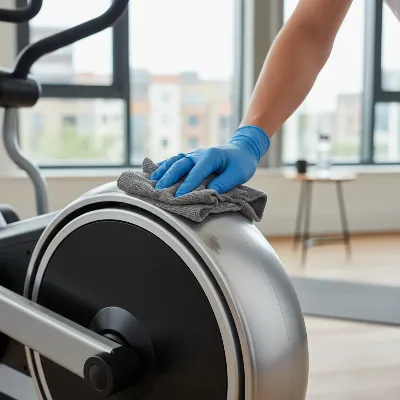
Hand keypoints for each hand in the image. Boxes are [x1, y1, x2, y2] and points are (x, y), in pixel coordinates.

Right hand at [150, 126, 269, 195]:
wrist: (242, 149)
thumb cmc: (241, 163)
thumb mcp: (238, 174)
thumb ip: (223, 183)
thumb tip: (210, 194)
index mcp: (211, 157)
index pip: (196, 172)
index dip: (187, 185)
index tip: (178, 196)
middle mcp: (199, 153)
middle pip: (180, 164)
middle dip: (169, 177)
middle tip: (159, 190)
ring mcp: (194, 154)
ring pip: (174, 161)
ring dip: (163, 171)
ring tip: (153, 181)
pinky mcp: (191, 157)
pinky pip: (175, 160)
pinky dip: (164, 165)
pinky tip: (154, 171)